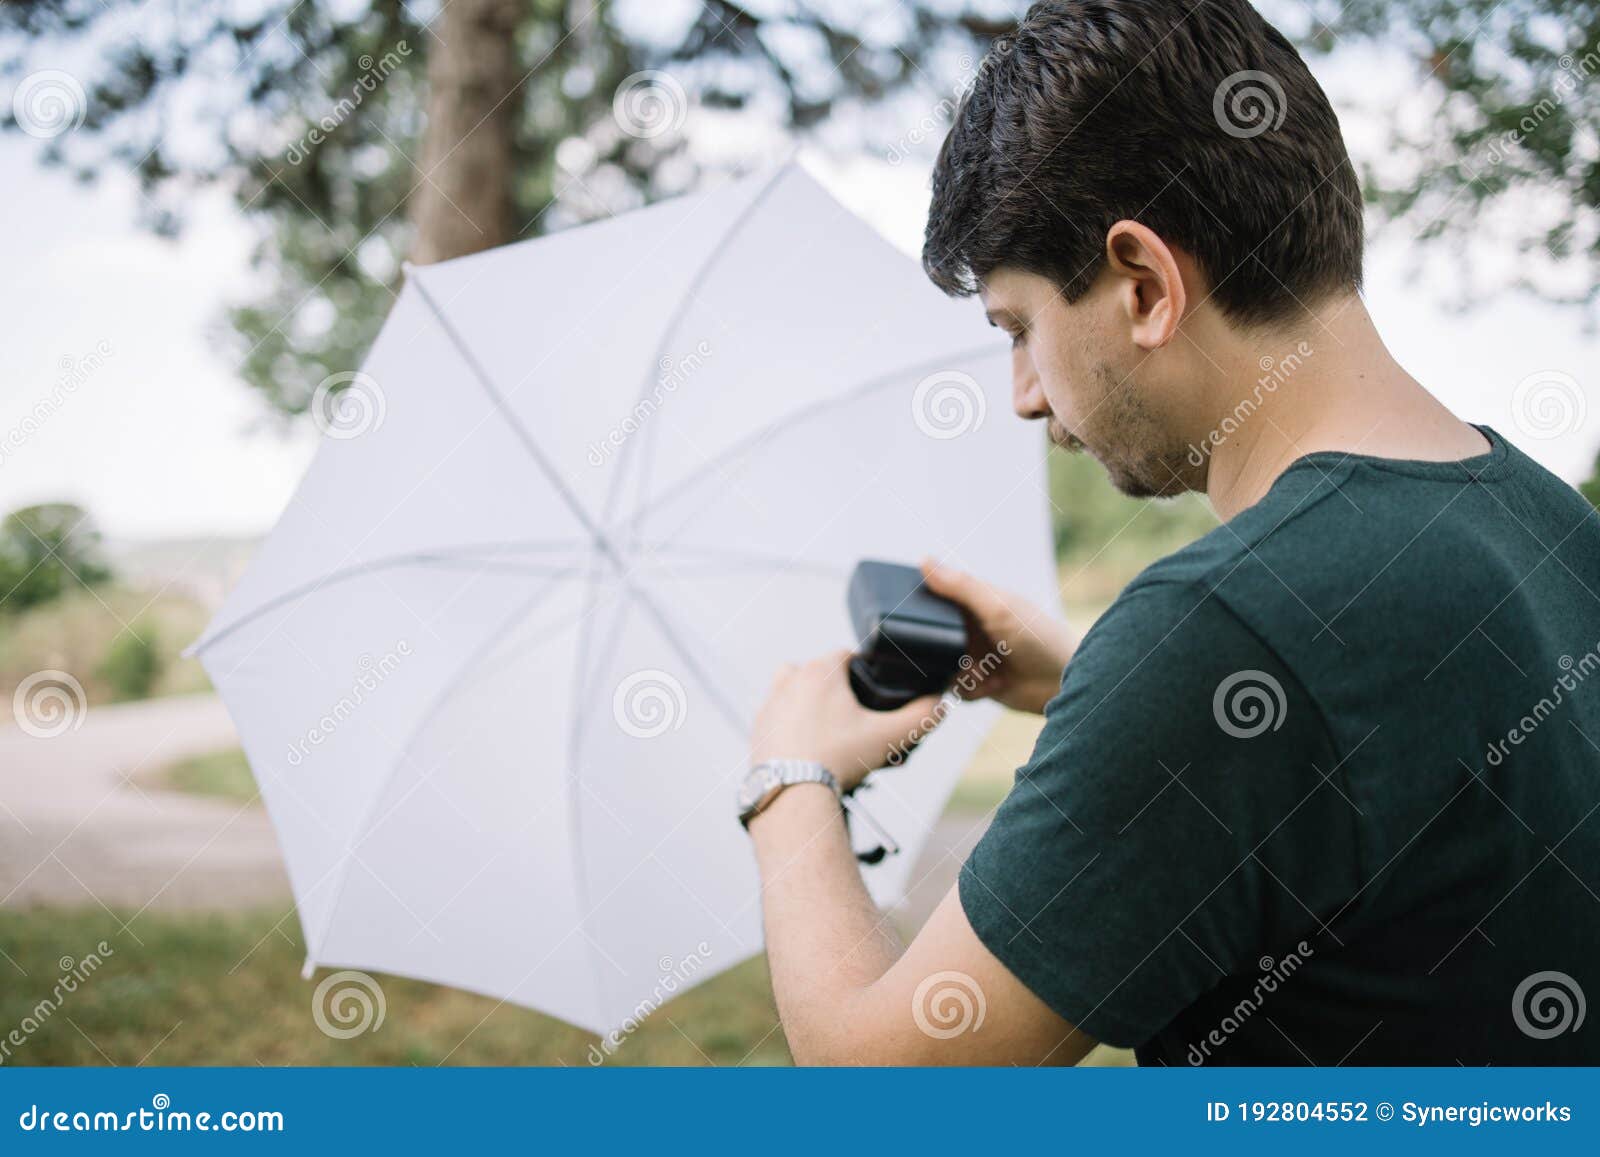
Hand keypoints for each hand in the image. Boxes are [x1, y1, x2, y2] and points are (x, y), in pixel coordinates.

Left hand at [750, 649, 947, 791]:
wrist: (793, 795)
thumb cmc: (839, 760)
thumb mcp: (889, 738)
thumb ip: (921, 717)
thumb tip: (941, 704)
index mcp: (819, 672)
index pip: (846, 655)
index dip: (863, 669)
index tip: (872, 691)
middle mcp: (788, 681)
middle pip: (817, 670)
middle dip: (835, 686)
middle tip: (854, 714)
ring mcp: (769, 704)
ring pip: (792, 689)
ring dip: (809, 699)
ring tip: (829, 726)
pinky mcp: (758, 729)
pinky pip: (777, 716)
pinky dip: (791, 724)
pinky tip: (808, 744)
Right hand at [919, 558, 1076, 715]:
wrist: (1062, 686)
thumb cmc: (1039, 639)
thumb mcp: (998, 608)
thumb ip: (962, 587)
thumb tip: (925, 561)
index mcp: (977, 601)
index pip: (938, 596)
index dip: (926, 607)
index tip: (926, 621)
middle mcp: (973, 627)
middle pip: (934, 636)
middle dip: (944, 650)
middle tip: (967, 655)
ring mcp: (975, 655)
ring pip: (942, 664)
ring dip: (960, 673)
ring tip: (985, 673)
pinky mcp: (978, 682)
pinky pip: (954, 687)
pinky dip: (970, 690)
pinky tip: (994, 685)